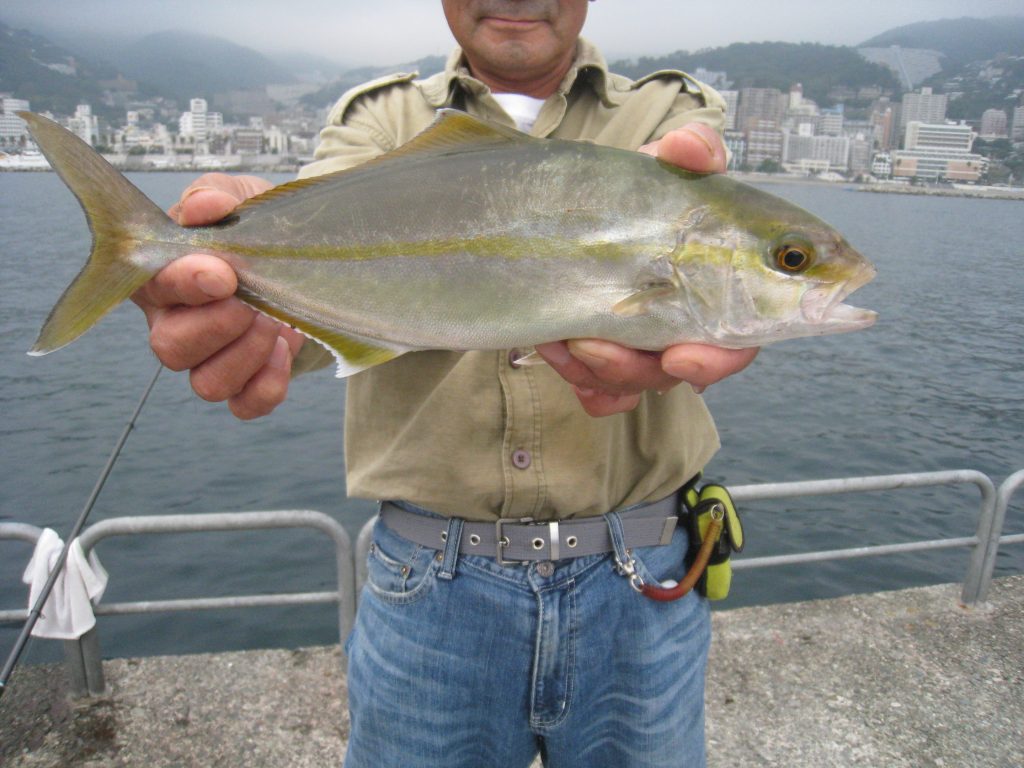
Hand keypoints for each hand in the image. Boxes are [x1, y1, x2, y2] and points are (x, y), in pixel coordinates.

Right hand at [132, 174, 304, 419]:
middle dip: (218, 326)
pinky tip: (284, 350)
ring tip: (273, 321)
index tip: (224, 274)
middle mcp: (176, 325)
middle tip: (253, 302)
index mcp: (162, 278)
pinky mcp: (246, 384)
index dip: (185, 285)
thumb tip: (206, 205)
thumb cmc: (253, 227)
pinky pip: (246, 405)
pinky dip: (267, 385)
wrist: (299, 258)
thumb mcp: (238, 197)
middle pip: (170, 348)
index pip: (154, 288)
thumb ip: (216, 197)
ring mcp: (209, 361)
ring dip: (246, 355)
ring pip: (207, 384)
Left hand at [539, 123, 757, 416]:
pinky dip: (577, 378)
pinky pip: (600, 392)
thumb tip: (690, 145)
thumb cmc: (649, 193)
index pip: (740, 343)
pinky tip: (552, 346)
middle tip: (597, 349)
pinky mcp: (609, 358)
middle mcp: (690, 326)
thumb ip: (692, 157)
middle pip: (680, 374)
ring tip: (563, 337)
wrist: (593, 206)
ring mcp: (648, 346)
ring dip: (598, 369)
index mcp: (724, 292)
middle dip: (639, 369)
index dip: (718, 360)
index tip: (680, 356)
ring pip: (634, 383)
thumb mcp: (670, 167)